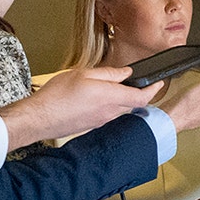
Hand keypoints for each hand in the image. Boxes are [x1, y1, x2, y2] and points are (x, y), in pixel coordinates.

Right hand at [0, 66, 159, 149]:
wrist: (39, 119)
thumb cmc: (57, 96)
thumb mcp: (84, 74)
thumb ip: (108, 74)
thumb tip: (126, 73)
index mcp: (111, 97)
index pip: (142, 97)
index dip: (154, 90)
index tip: (160, 83)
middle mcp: (110, 112)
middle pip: (133, 103)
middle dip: (139, 93)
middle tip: (138, 82)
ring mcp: (102, 121)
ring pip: (121, 109)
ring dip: (123, 99)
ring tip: (114, 87)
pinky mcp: (93, 126)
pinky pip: (108, 115)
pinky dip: (110, 106)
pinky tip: (98, 99)